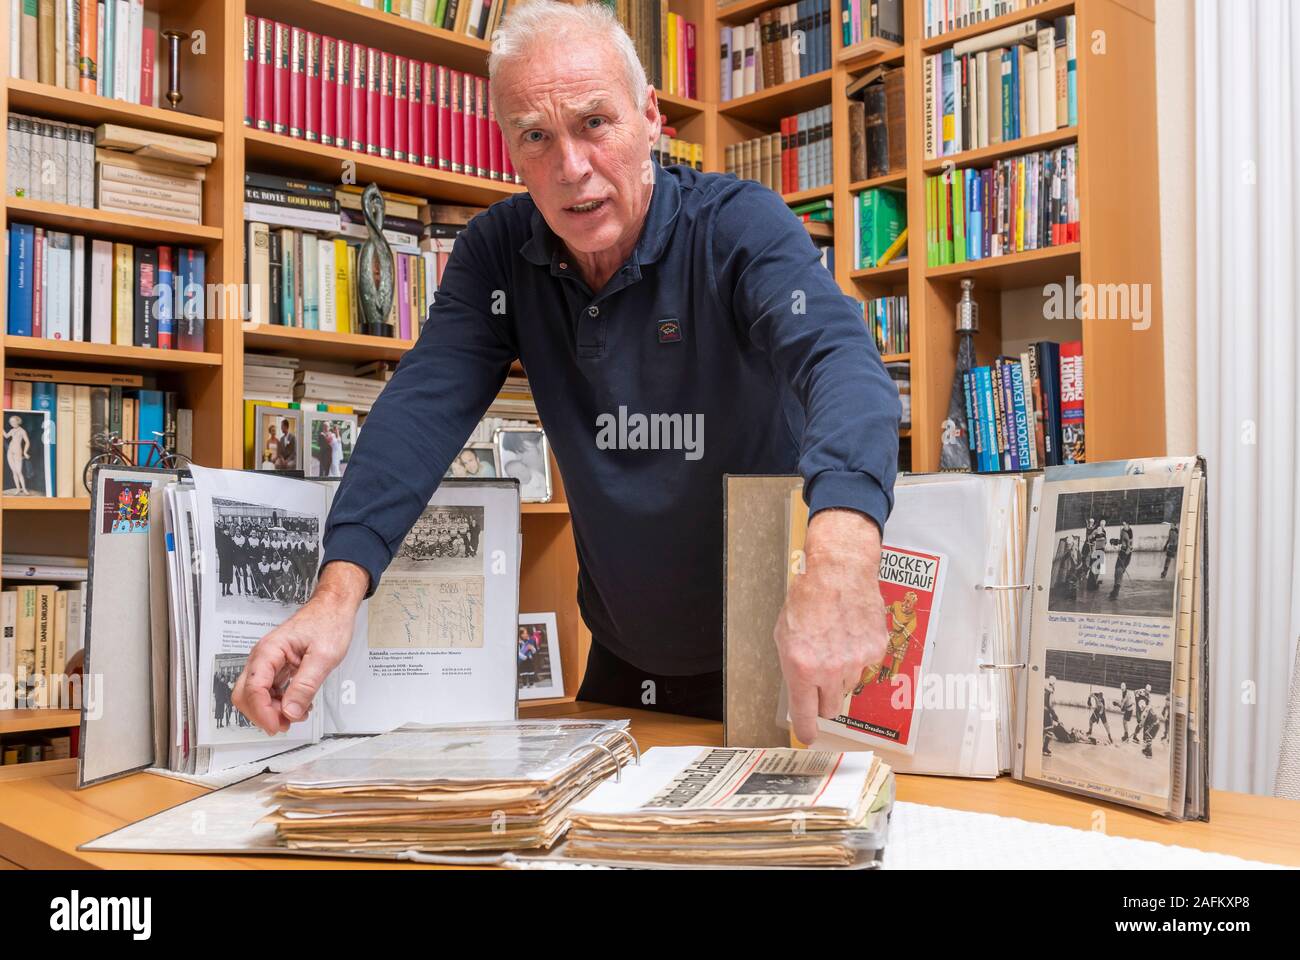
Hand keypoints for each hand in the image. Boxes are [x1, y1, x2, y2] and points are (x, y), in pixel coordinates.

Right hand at [232, 560, 368, 733]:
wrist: (334, 607)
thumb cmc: (329, 622)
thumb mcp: (323, 657)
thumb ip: (305, 686)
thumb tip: (290, 712)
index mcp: (269, 651)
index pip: (253, 689)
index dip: (262, 712)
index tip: (278, 726)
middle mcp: (264, 657)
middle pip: (246, 694)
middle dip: (262, 714)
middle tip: (285, 725)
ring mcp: (269, 662)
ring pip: (257, 695)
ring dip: (271, 710)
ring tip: (297, 714)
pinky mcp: (278, 666)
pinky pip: (270, 690)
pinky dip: (279, 702)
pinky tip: (298, 705)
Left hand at [775, 509, 886, 744]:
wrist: (839, 572)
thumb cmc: (807, 599)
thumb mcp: (784, 635)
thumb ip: (792, 668)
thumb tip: (799, 694)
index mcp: (801, 668)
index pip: (805, 715)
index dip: (808, 730)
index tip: (810, 736)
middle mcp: (829, 670)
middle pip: (830, 707)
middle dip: (823, 697)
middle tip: (820, 677)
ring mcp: (855, 662)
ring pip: (847, 686)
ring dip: (840, 674)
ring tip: (835, 644)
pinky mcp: (875, 652)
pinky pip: (865, 667)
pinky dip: (858, 656)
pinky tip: (850, 634)